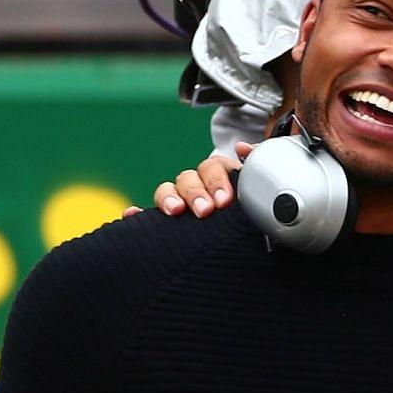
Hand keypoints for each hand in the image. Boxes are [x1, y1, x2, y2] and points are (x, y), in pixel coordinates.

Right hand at [122, 142, 251, 218]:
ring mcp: (180, 203)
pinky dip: (138, 214)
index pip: (213, 168)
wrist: (247, 245)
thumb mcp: (259, 193)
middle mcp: (198, 187)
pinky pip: (146, 216)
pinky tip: (132, 215)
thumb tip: (244, 148)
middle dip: (196, 193)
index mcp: (221, 178)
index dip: (217, 181)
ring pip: (167, 191)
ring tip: (175, 211)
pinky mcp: (164, 223)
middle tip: (205, 211)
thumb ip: (256, 166)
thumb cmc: (252, 218)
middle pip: (189, 178)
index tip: (225, 201)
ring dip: (169, 198)